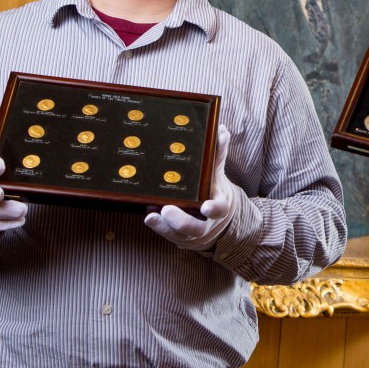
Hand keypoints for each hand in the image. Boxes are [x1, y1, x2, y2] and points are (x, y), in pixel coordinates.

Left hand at [145, 124, 239, 250]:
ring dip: (164, 227)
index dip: (213, 209)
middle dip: (181, 221)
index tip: (206, 206)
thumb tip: (220, 130)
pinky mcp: (179, 237)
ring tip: (150, 215)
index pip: (219, 209)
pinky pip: (168, 236)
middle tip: (167, 209)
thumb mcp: (216, 172)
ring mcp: (192, 233)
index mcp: (218, 205)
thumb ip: (217, 153)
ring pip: (180, 235)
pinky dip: (159, 227)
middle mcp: (206, 223)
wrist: (216, 218)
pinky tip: (148, 214)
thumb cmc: (213, 190)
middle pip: (196, 228)